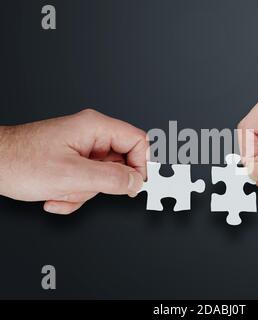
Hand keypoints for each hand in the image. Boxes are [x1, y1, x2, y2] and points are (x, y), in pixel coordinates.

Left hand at [0, 109, 147, 213]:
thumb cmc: (19, 162)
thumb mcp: (71, 176)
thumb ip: (111, 179)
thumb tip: (137, 182)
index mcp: (95, 127)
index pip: (138, 141)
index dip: (142, 165)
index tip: (136, 185)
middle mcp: (92, 135)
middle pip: (122, 162)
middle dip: (104, 185)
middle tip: (85, 189)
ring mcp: (83, 148)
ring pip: (105, 176)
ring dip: (85, 192)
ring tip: (62, 191)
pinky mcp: (75, 161)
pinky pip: (89, 182)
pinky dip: (75, 194)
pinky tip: (55, 195)